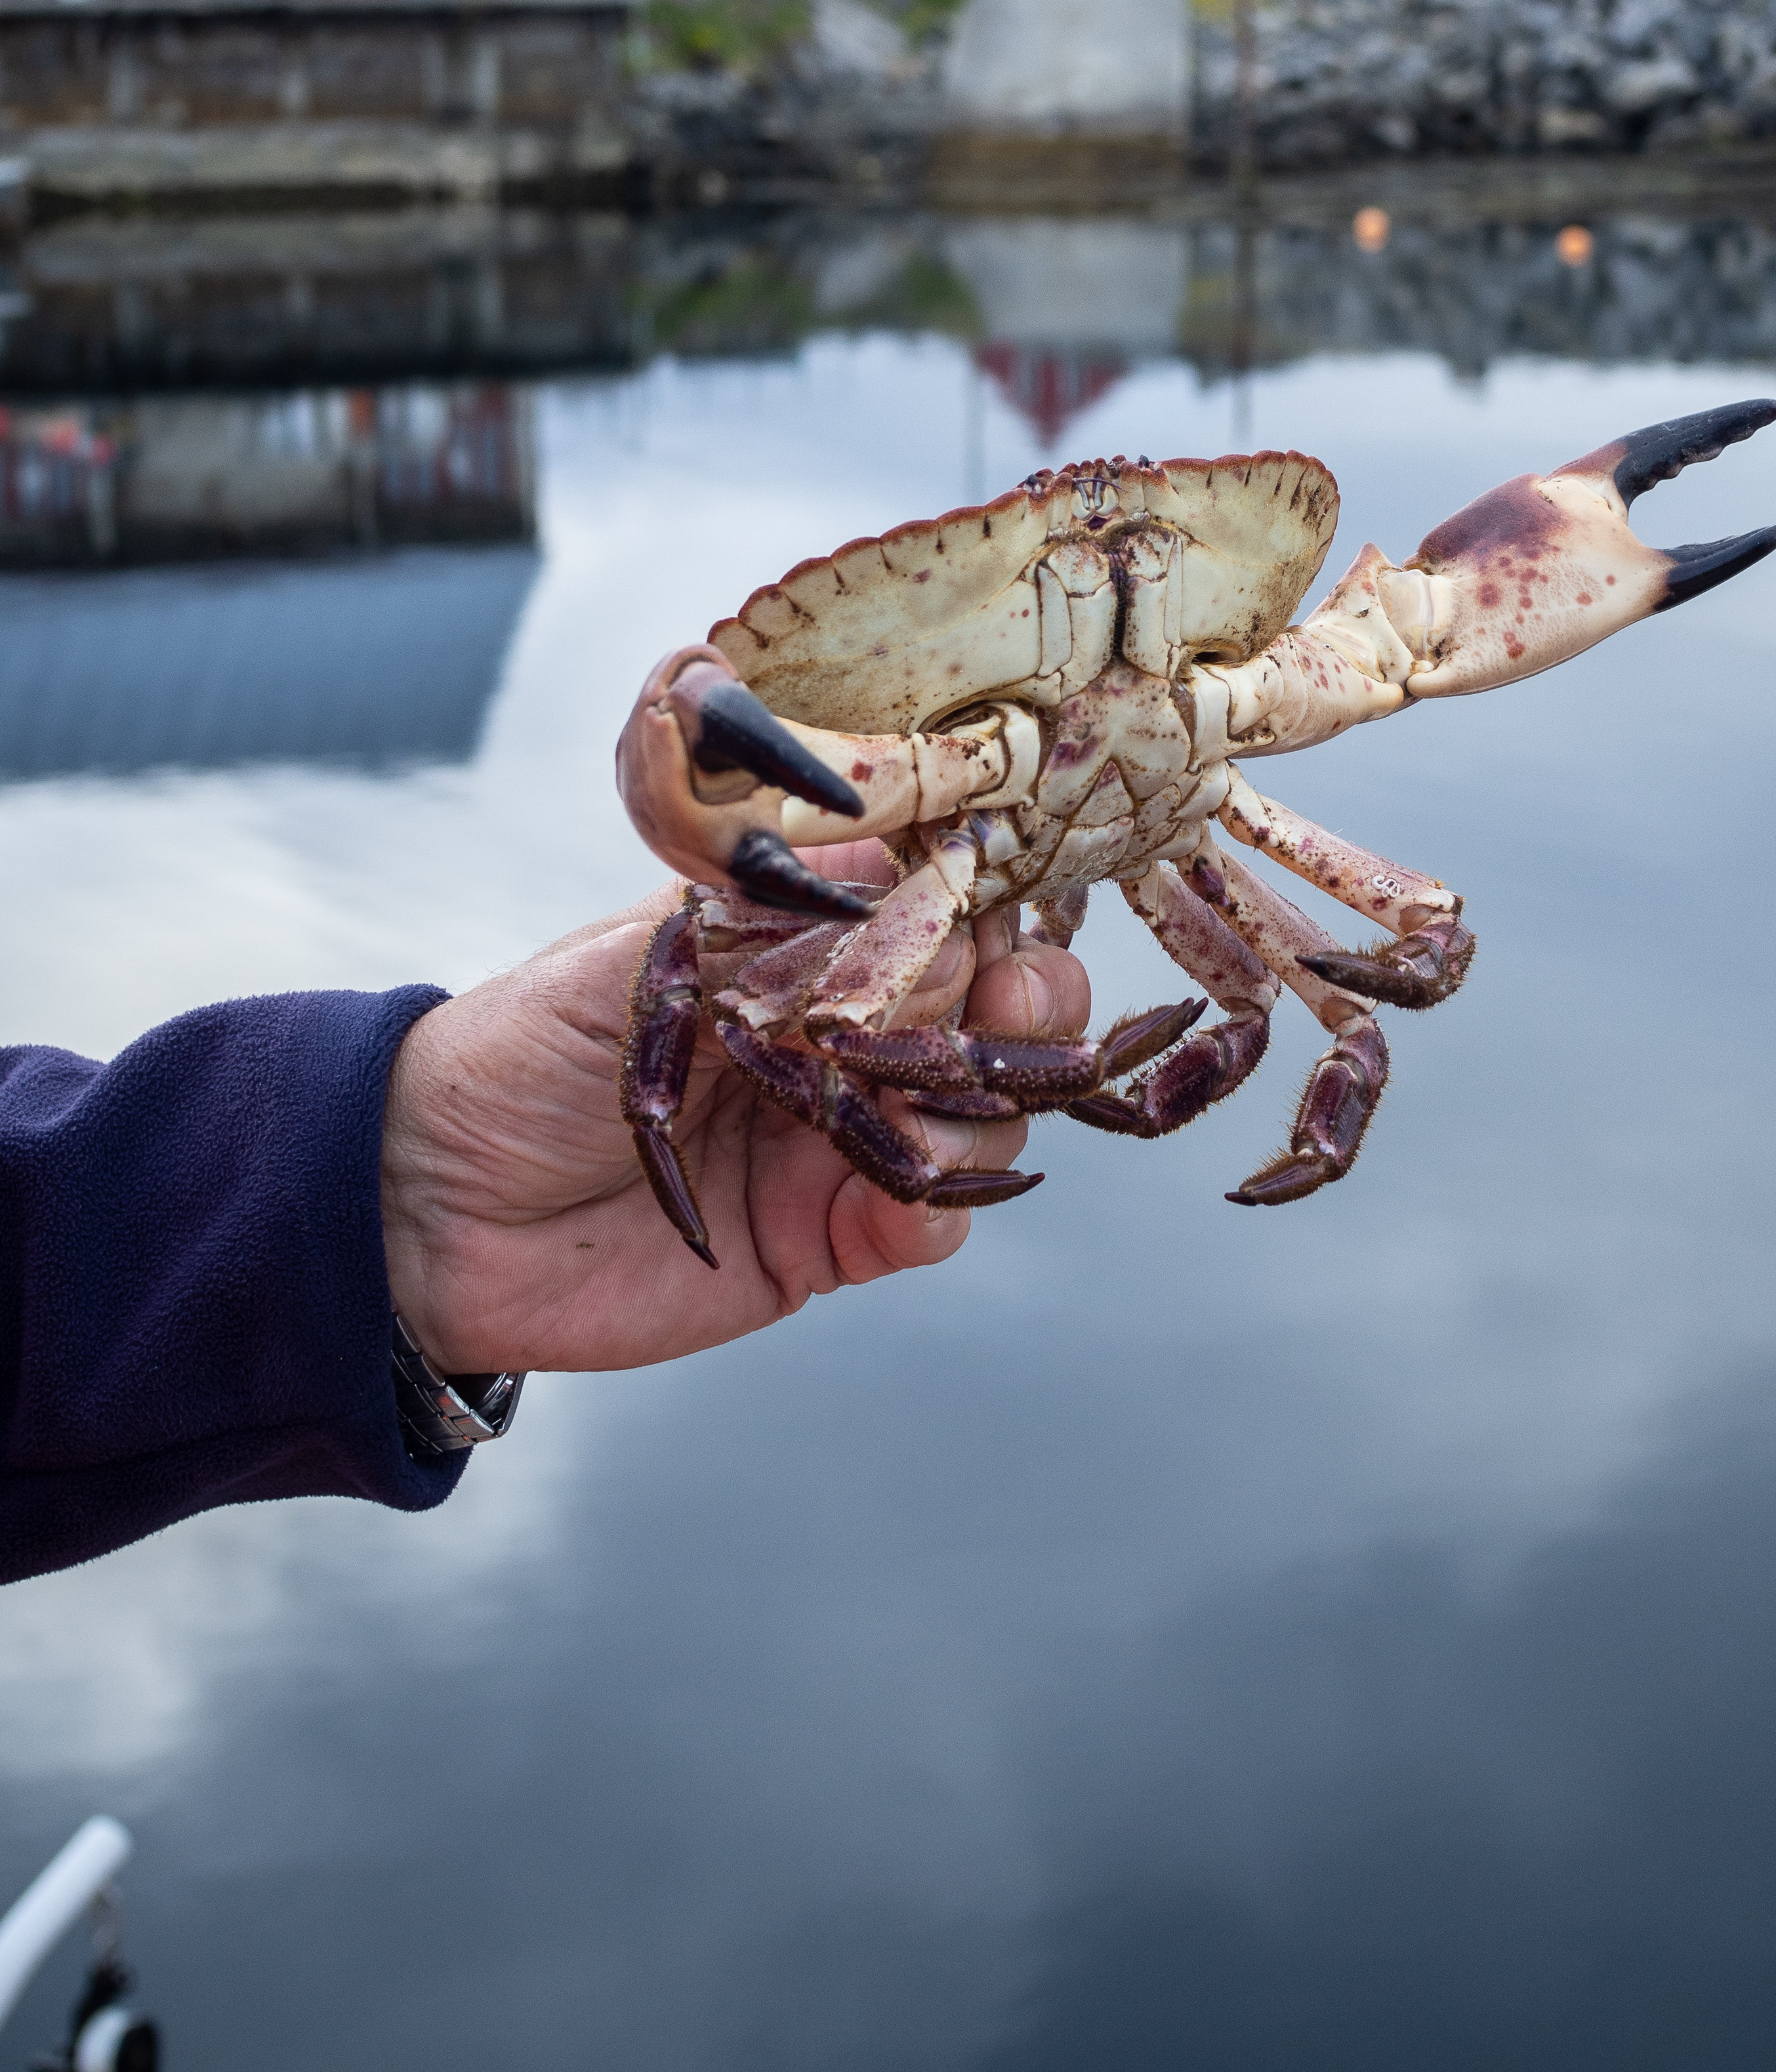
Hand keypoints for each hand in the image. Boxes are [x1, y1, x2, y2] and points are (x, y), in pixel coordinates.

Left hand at [380, 852, 1091, 1376]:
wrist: (430, 1206)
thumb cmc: (521, 1051)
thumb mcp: (645, 955)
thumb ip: (775, 916)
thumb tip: (901, 852)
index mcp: (802, 953)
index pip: (940, 917)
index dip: (992, 912)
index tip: (1005, 914)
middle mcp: (840, 1040)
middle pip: (993, 1016)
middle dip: (1028, 1007)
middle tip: (1013, 1008)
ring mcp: (838, 1140)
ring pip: (982, 1117)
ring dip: (989, 1107)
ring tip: (941, 1110)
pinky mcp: (822, 1239)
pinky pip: (927, 1220)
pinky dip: (940, 1206)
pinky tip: (909, 1195)